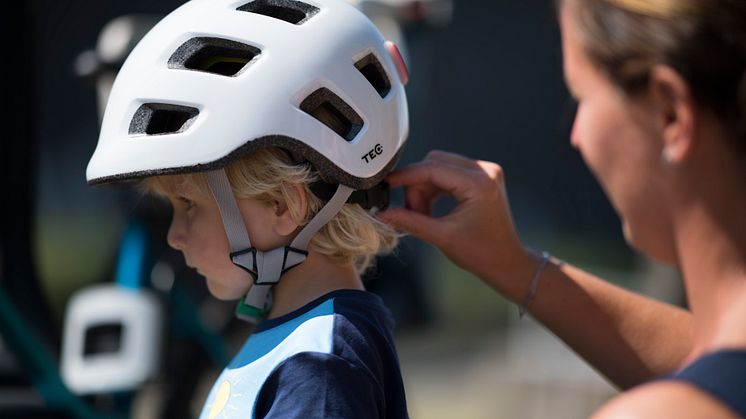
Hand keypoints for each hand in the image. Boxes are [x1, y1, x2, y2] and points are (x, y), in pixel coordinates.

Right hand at [378, 150, 532, 289]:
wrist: (507, 263)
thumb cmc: (482, 253)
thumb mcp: (441, 237)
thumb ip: (410, 221)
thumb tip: (383, 213)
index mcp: (478, 183)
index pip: (432, 169)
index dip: (405, 176)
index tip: (386, 184)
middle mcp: (484, 171)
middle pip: (434, 163)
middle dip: (417, 186)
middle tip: (412, 213)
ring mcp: (485, 172)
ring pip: (440, 167)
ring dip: (425, 188)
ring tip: (423, 215)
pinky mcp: (482, 177)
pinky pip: (449, 173)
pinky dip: (436, 188)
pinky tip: (431, 209)